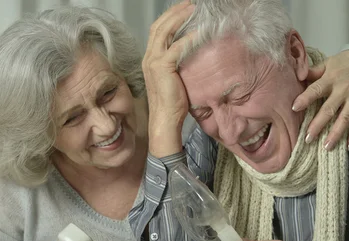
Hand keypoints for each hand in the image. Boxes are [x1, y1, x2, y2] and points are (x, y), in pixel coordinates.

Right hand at [142, 0, 195, 157]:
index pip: (158, 31)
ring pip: (165, 31)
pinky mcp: (162, 68)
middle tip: (190, 4)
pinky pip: (177, 47)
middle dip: (175, 12)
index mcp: (150, 59)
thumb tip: (192, 53)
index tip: (184, 9)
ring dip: (180, 18)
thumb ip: (178, 64)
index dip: (170, 17)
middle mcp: (149, 57)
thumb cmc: (172, 104)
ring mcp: (153, 62)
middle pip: (159, 26)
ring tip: (194, 10)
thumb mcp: (174, 78)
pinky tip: (200, 32)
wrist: (164, 120)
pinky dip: (188, 37)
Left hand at [292, 50, 348, 150]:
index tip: (295, 108)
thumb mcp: (329, 62)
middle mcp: (344, 91)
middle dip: (318, 125)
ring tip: (326, 147)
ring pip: (345, 119)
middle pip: (330, 109)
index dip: (306, 98)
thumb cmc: (346, 62)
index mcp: (332, 79)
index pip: (317, 89)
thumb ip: (313, 72)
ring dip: (336, 134)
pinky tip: (347, 146)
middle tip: (308, 138)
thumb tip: (297, 75)